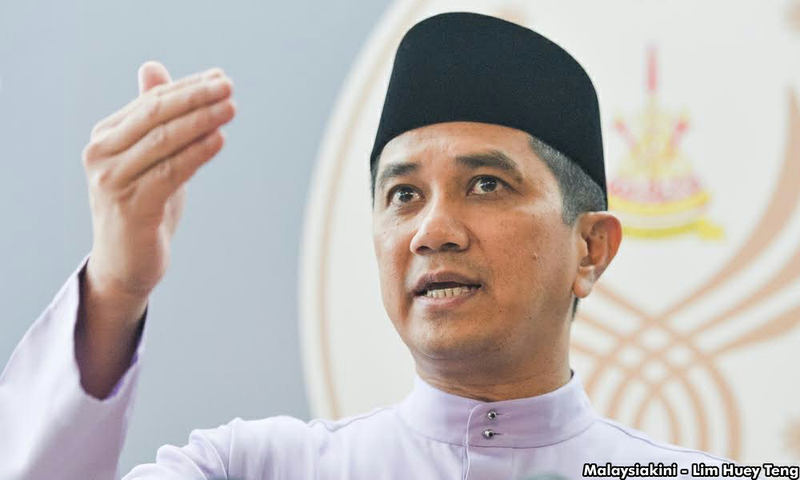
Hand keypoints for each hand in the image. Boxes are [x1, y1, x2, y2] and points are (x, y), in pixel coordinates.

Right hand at [82, 61, 234, 307]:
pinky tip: (219, 140)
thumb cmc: (142, 206)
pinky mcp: (131, 207)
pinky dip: (196, 154)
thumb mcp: (147, 157)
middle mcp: (101, 155)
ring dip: (201, 121)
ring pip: (163, 141)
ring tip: (231, 109)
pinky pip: (170, 173)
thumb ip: (152, 117)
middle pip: (155, 115)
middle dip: (195, 97)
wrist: (125, 264)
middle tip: (228, 86)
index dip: (187, 87)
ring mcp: (113, 181)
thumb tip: (152, 68)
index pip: (151, 102)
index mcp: (105, 137)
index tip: (220, 78)